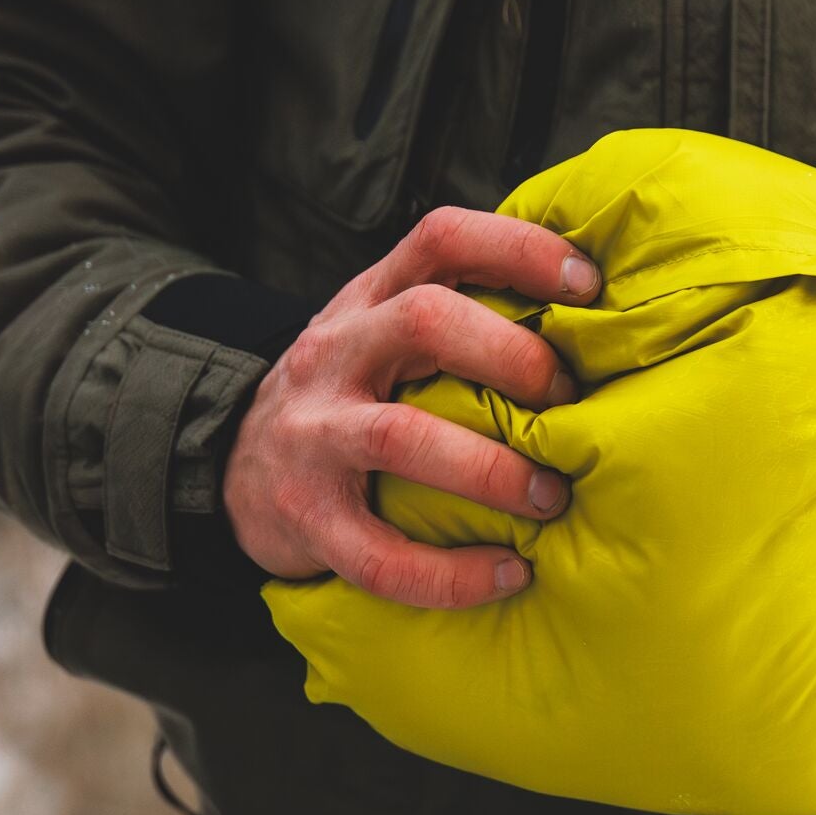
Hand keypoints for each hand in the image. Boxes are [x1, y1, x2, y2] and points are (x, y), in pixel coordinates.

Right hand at [223, 205, 598, 602]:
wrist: (228, 461)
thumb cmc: (343, 393)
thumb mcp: (378, 328)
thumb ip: (454, 308)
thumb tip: (584, 306)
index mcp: (368, 301)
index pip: (440, 239)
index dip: (519, 250)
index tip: (588, 283)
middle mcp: (337, 355)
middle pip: (424, 322)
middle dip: (512, 358)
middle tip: (569, 402)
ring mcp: (315, 437)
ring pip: (401, 437)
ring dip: (490, 469)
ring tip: (549, 497)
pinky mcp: (308, 519)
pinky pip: (380, 556)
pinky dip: (451, 574)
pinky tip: (507, 574)